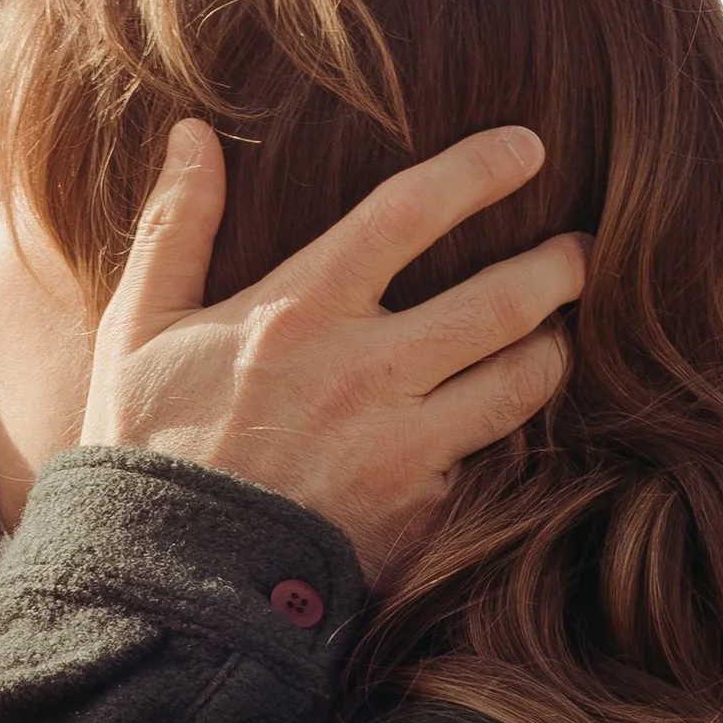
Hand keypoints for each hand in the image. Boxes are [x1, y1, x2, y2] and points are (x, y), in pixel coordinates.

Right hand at [80, 119, 585, 580]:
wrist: (165, 588)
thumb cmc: (147, 449)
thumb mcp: (140, 329)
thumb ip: (175, 227)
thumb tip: (190, 134)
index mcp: (298, 312)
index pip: (409, 214)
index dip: (480, 171)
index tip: (528, 148)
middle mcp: (364, 373)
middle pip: (504, 300)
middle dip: (560, 266)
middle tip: (582, 250)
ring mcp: (401, 448)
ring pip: (522, 382)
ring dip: (554, 348)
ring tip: (558, 330)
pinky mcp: (419, 513)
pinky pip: (491, 459)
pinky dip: (510, 432)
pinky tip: (511, 414)